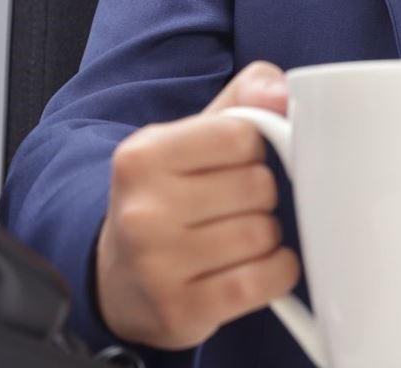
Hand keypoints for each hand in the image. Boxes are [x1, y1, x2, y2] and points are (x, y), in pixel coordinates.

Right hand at [92, 62, 299, 349]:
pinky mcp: (181, 309)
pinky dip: (277, 272)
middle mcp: (143, 210)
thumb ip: (243, 99)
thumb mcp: (190, 137)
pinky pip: (265, 280)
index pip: (242, 135)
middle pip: (258, 186)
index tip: (237, 164)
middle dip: (260, 196)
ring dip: (266, 237)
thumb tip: (281, 91)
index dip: (255, 150)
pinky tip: (257, 268)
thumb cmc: (168, 197)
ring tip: (237, 239)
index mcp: (143, 156)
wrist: (119, 280)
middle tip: (234, 206)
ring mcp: (157, 265)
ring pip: (264, 234)